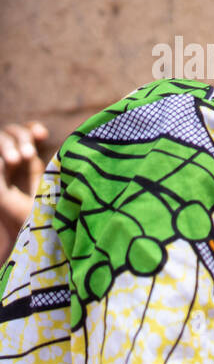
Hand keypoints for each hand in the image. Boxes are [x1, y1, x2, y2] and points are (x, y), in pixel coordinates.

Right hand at [1, 121, 49, 259]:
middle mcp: (10, 163)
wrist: (32, 234)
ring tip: (21, 159)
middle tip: (30, 154)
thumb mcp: (51, 182)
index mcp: (27, 162)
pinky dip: (1, 157)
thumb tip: (58, 140)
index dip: (30, 129)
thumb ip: (49, 162)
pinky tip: (12, 162)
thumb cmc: (47, 211)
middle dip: (20, 137)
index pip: (23, 133)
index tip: (42, 134)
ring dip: (8, 144)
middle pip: (9, 132)